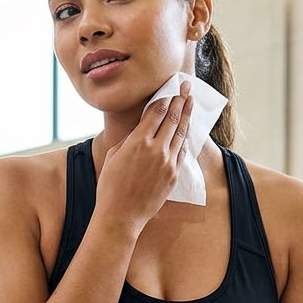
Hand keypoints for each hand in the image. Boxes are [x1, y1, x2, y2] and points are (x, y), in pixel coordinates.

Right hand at [94, 81, 193, 233]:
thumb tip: (142, 129)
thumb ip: (130, 139)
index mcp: (138, 141)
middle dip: (180, 99)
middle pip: (172, 117)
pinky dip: (185, 137)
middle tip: (186, 86)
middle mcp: (156, 149)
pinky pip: (182, 151)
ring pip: (181, 132)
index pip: (156, 112)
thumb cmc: (110, 186)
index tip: (171, 87)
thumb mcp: (113, 156)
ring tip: (191, 101)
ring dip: (187, 115)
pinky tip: (187, 128)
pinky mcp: (173, 175)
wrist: (121, 215)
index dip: (165, 97)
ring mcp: (168, 162)